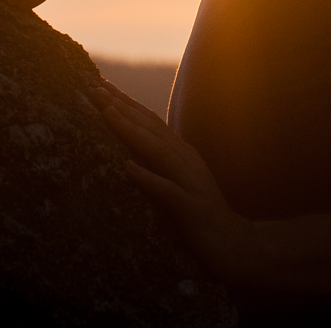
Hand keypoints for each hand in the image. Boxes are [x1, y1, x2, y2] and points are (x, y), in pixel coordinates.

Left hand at [92, 81, 261, 281]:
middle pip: (151, 128)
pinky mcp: (191, 208)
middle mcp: (187, 161)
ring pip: (158, 151)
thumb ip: (160, 166)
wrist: (235, 246)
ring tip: (107, 113)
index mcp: (182, 154)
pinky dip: (148, 177)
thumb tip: (128, 153)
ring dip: (132, 130)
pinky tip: (128, 167)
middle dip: (122, 106)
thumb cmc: (200, 217)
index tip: (100, 86)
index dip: (126, 103)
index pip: (150, 122)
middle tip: (95, 88)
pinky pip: (167, 191)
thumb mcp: (177, 184)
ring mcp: (191, 183)